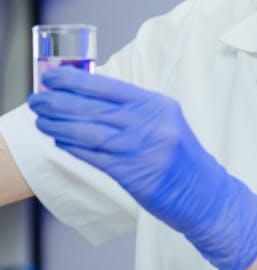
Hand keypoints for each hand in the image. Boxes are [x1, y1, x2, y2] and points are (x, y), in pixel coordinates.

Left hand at [28, 67, 256, 269]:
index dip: (78, 81)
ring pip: (92, 133)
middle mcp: (151, 123)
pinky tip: (59, 143)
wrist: (205, 192)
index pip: (110, 87)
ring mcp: (143, 149)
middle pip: (97, 109)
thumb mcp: (165, 120)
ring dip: (62, 126)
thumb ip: (134, 110)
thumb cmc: (181, 155)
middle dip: (61, 102)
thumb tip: (91, 98)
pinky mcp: (135, 175)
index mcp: (158, 104)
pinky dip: (75, 150)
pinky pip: (97, 158)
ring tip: (41, 120)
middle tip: (37, 98)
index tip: (54, 77)